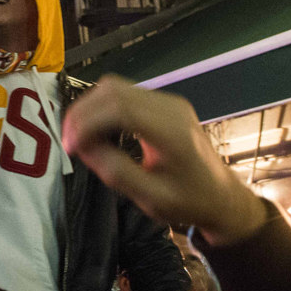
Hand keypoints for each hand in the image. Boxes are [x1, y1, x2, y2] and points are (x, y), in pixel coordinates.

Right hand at [61, 76, 266, 245]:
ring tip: (79, 137)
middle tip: (68, 141)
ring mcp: (169, 102)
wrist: (221, 197)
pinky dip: (104, 108)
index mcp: (171, 131)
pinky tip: (98, 131)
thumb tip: (82, 147)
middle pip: (114, 90)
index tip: (69, 146)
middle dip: (83, 111)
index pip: (119, 107)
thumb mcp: (151, 198)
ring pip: (117, 88)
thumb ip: (116, 171)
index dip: (87, 121)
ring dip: (91, 108)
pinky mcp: (165, 104)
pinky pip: (126, 94)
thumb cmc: (189, 202)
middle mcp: (170, 107)